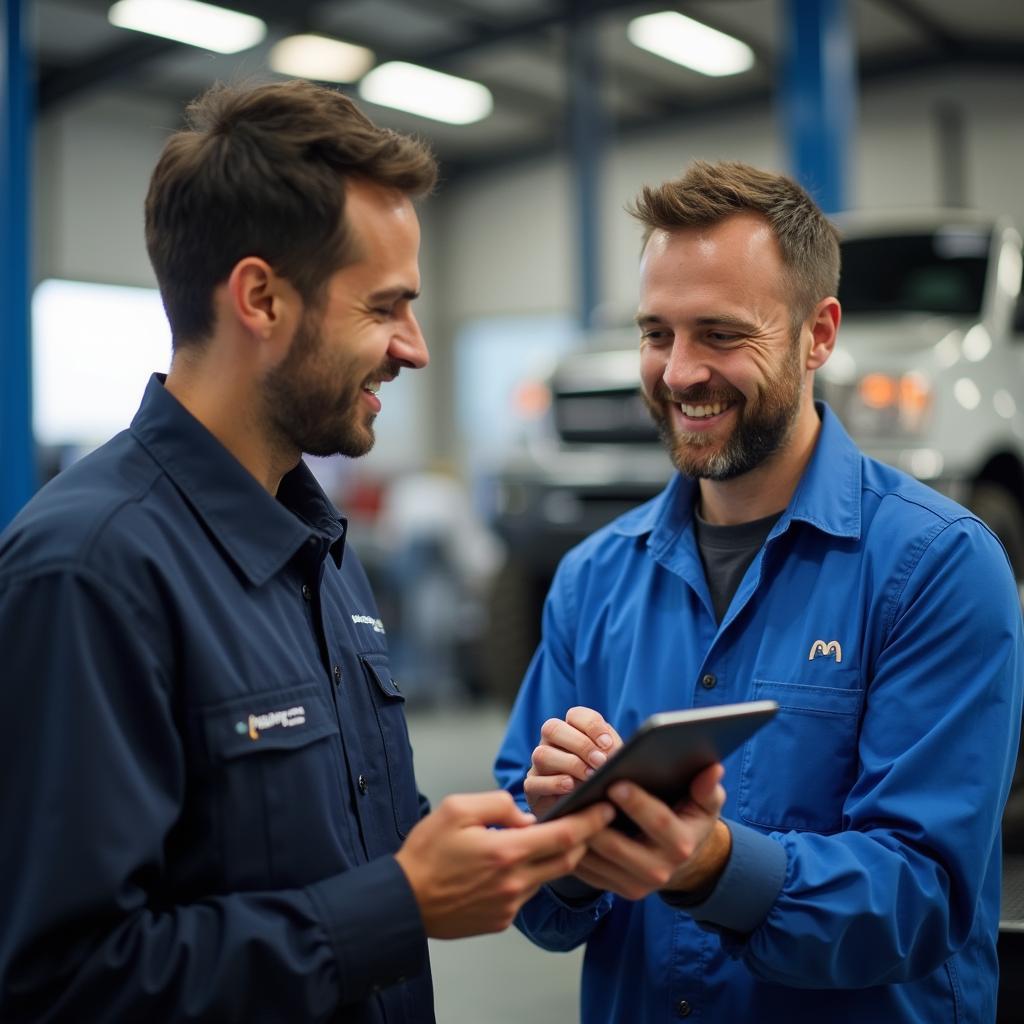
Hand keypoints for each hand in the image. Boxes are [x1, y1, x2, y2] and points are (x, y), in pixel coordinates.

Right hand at [394, 790, 613, 938]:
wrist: (403, 901)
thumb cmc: (427, 851)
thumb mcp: (457, 809)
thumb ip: (498, 804)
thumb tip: (524, 815)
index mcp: (506, 851)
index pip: (563, 836)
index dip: (590, 821)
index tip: (607, 808)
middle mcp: (514, 882)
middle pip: (567, 860)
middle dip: (583, 839)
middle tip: (590, 820)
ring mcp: (509, 905)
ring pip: (546, 876)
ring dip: (552, 857)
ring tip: (545, 838)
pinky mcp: (501, 920)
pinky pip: (526, 892)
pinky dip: (528, 875)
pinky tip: (512, 863)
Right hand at [524, 706, 623, 816]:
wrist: (587, 816)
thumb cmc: (601, 783)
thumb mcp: (611, 765)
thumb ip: (613, 754)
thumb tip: (614, 752)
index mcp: (571, 731)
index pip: (575, 715)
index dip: (591, 725)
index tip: (607, 744)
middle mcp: (550, 744)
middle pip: (553, 728)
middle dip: (580, 744)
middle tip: (601, 762)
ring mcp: (538, 765)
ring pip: (541, 754)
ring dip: (569, 764)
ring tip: (590, 777)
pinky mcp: (532, 788)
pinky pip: (533, 782)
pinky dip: (553, 784)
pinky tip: (571, 788)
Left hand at [572, 763, 728, 900]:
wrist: (684, 861)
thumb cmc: (690, 818)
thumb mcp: (705, 804)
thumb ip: (707, 787)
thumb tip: (713, 768)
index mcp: (681, 845)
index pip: (657, 821)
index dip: (637, 802)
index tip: (616, 781)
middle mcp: (658, 871)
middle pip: (618, 846)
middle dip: (596, 819)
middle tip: (577, 792)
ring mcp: (633, 885)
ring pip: (596, 859)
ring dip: (577, 833)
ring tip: (562, 803)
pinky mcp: (613, 889)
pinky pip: (585, 870)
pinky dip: (570, 847)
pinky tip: (560, 822)